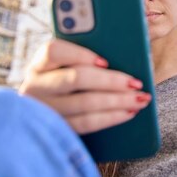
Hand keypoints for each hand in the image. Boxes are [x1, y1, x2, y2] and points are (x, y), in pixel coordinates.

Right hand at [19, 39, 151, 133]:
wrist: (46, 115)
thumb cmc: (70, 79)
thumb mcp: (70, 65)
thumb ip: (90, 53)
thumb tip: (124, 47)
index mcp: (40, 63)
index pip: (54, 51)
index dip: (80, 54)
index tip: (105, 61)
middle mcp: (35, 86)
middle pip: (75, 79)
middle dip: (111, 81)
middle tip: (136, 83)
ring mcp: (42, 110)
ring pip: (84, 104)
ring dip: (118, 101)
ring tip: (141, 99)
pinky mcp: (54, 129)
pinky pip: (86, 124)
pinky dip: (111, 118)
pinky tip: (129, 112)